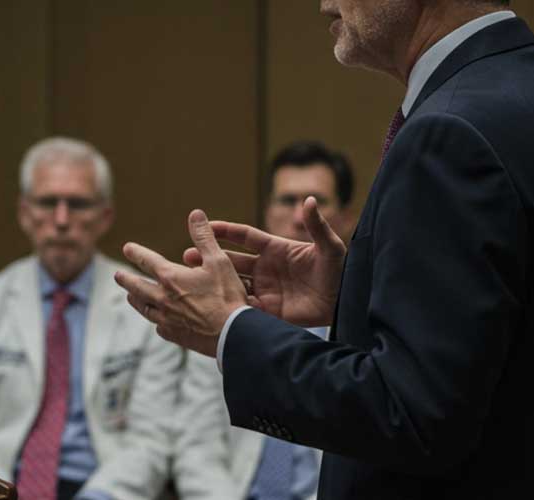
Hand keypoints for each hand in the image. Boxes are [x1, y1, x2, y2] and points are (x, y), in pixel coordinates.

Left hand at [114, 209, 247, 356]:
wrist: (233, 333)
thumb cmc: (227, 296)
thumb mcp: (218, 261)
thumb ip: (204, 237)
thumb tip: (195, 214)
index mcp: (171, 278)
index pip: (147, 261)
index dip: (136, 253)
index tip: (127, 248)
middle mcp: (162, 299)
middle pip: (137, 287)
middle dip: (126, 280)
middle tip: (118, 276)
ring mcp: (166, 319)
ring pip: (144, 308)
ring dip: (136, 300)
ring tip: (131, 296)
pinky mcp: (174, 335)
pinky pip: (160, 327)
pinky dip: (157, 321)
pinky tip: (158, 321)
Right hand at [185, 196, 344, 326]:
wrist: (346, 302)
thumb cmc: (340, 270)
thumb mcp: (330, 246)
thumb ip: (317, 225)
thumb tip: (310, 200)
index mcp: (275, 249)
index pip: (244, 236)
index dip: (225, 230)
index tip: (205, 225)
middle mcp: (265, 268)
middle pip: (230, 260)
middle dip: (208, 257)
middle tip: (187, 256)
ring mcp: (265, 289)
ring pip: (232, 284)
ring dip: (213, 282)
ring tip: (193, 280)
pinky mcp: (268, 310)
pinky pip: (245, 307)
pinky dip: (231, 305)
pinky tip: (216, 304)